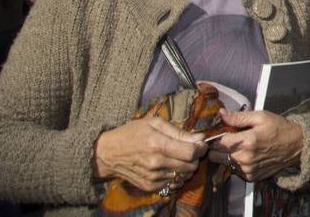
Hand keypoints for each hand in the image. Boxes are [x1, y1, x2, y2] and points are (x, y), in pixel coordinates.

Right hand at [92, 115, 207, 191]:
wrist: (108, 153)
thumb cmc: (132, 133)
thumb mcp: (154, 123)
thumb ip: (179, 131)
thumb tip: (200, 138)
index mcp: (157, 144)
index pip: (190, 153)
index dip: (200, 148)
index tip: (201, 143)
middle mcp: (156, 163)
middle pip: (190, 166)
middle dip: (195, 158)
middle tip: (190, 149)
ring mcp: (152, 177)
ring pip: (183, 176)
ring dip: (186, 167)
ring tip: (179, 157)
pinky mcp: (149, 186)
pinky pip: (172, 184)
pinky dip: (176, 176)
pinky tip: (170, 166)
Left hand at [206, 108, 303, 181]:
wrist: (296, 145)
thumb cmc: (279, 128)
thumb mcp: (261, 116)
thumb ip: (239, 117)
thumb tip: (221, 113)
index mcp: (246, 141)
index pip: (217, 143)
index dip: (213, 137)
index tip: (215, 133)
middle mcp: (244, 158)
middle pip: (216, 156)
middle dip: (216, 148)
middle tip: (225, 140)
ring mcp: (247, 170)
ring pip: (224, 164)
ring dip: (226, 156)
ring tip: (238, 147)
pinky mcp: (251, 177)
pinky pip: (235, 171)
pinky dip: (236, 164)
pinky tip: (246, 155)